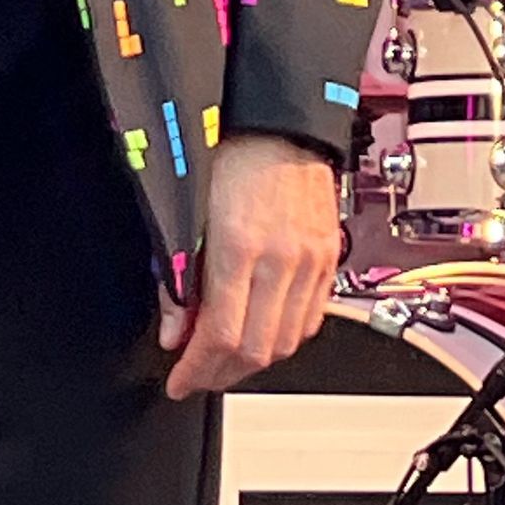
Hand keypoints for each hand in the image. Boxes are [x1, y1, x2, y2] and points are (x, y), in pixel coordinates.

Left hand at [161, 132, 339, 401]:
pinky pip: (311, 320)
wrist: (281, 123)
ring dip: (253, 363)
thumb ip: (179, 276)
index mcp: (239, 245)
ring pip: (287, 343)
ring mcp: (311, 262)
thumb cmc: (229, 153)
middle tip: (197, 376)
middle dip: (221, 375)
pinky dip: (284, 339)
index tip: (179, 381)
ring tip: (224, 361)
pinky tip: (261, 334)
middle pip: (257, 351)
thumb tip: (174, 330)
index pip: (221, 336)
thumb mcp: (186, 209)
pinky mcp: (330, 260)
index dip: (197, 370)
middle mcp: (282, 260)